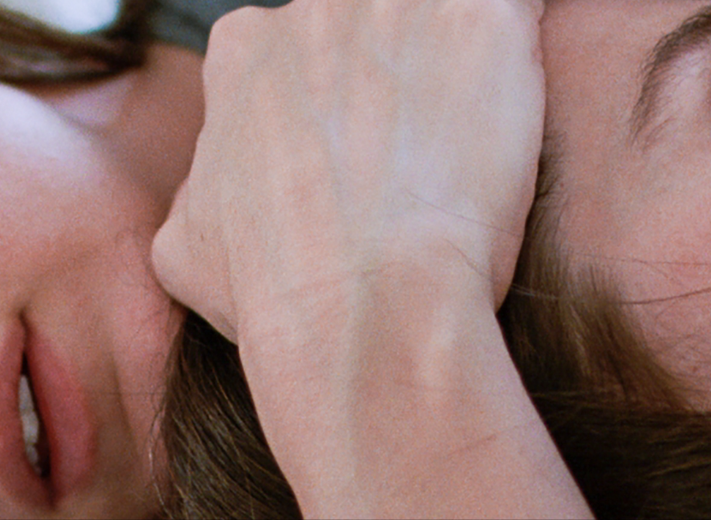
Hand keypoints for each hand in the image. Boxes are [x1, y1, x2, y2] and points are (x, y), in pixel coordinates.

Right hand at [149, 0, 584, 517]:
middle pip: (373, 30)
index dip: (339, 103)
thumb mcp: (188, 247)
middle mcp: (316, 10)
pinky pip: (520, 12)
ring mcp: (400, 6)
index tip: (364, 153)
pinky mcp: (484, 20)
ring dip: (460, 68)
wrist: (363, 305)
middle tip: (428, 154)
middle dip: (400, 81)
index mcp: (245, 51)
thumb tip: (210, 203)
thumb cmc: (276, 292)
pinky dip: (522, 51)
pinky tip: (522, 106)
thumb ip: (203, 194)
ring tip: (478, 146)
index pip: (303, 54)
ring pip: (443, 19)